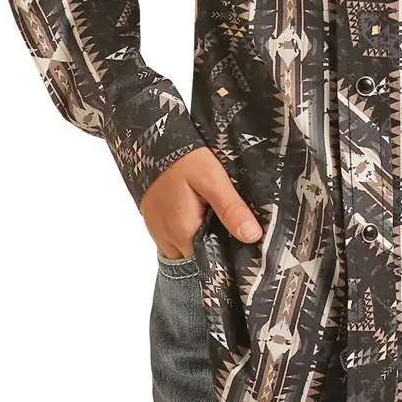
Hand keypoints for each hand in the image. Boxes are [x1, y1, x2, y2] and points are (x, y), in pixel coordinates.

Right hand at [141, 146, 262, 258]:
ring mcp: (157, 230)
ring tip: (217, 223)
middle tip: (233, 231)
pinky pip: (172, 240)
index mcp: (184, 232)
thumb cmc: (182, 157)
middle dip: (214, 251)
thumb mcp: (212, 179)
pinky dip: (186, 235)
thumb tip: (252, 236)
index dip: (227, 258)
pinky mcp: (153, 221)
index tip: (243, 248)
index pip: (208, 263)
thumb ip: (231, 208)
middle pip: (195, 260)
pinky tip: (199, 216)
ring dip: (199, 243)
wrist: (150, 138)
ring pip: (183, 252)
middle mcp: (167, 238)